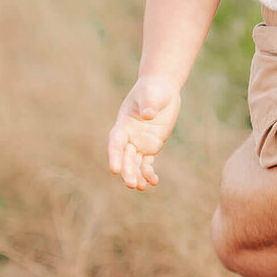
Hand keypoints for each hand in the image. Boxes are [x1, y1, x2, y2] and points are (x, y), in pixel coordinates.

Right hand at [108, 74, 182, 189]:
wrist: (161, 90)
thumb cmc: (152, 89)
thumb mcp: (151, 94)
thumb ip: (149, 104)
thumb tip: (148, 115)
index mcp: (123, 124)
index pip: (116, 142)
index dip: (114, 155)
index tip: (114, 169)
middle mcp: (129, 136)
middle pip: (125, 157)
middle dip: (127, 171)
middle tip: (131, 184)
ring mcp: (139, 143)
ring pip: (135, 163)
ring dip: (136, 176)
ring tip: (140, 188)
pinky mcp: (151, 146)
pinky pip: (147, 163)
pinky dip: (149, 173)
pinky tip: (153, 182)